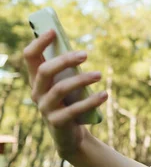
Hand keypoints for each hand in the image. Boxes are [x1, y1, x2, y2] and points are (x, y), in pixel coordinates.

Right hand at [24, 30, 106, 158]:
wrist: (71, 136)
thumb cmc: (70, 103)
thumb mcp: (67, 85)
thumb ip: (68, 70)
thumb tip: (80, 50)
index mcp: (37, 80)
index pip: (30, 57)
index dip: (39, 43)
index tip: (53, 31)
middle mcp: (37, 93)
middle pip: (45, 71)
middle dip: (65, 60)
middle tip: (86, 54)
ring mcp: (45, 108)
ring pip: (60, 89)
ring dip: (82, 79)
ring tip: (100, 75)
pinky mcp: (57, 122)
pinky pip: (74, 109)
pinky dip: (91, 101)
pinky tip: (104, 94)